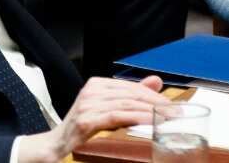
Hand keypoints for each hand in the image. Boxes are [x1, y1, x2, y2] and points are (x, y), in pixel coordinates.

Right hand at [17, 75, 165, 162]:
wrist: (54, 146)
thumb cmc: (81, 127)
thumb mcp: (107, 107)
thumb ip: (130, 94)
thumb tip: (156, 81)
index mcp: (97, 84)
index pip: (132, 87)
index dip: (153, 95)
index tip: (171, 104)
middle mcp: (92, 90)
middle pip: (131, 94)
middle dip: (156, 103)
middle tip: (174, 112)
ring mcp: (88, 104)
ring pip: (127, 104)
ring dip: (150, 111)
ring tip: (166, 118)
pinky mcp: (86, 119)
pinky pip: (117, 116)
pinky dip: (136, 118)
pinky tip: (149, 121)